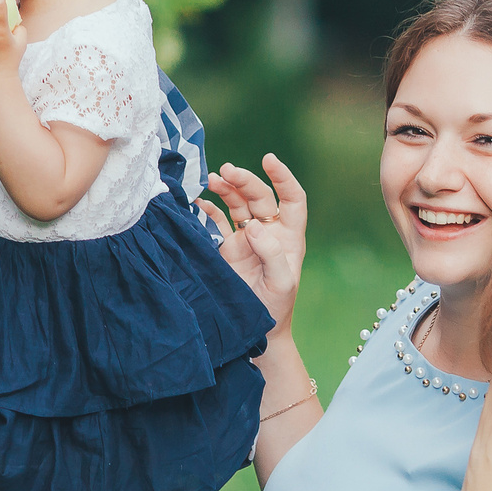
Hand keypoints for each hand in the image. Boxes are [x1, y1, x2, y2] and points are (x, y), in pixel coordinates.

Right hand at [205, 155, 306, 327]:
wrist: (256, 330)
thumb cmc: (275, 307)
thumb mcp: (281, 282)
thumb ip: (271, 253)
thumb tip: (253, 225)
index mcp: (288, 237)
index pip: (292, 198)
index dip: (283, 177)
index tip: (269, 160)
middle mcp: (268, 232)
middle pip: (260, 196)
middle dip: (245, 180)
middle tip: (226, 172)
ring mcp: (246, 238)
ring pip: (238, 203)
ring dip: (227, 188)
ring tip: (213, 178)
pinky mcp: (227, 247)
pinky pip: (218, 220)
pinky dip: (208, 208)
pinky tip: (199, 200)